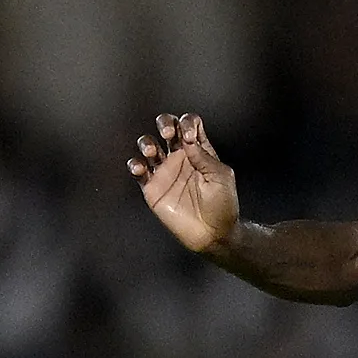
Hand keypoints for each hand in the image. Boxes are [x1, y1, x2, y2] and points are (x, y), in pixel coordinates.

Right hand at [129, 112, 238, 254]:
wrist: (213, 234)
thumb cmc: (222, 206)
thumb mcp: (221, 177)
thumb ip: (204, 156)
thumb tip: (187, 139)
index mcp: (199, 151)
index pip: (189, 124)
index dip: (187, 123)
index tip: (189, 137)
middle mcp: (180, 157)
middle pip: (167, 127)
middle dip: (165, 122)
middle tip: (168, 133)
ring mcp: (165, 171)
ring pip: (149, 144)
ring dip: (147, 142)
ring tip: (152, 152)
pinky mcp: (153, 188)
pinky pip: (139, 170)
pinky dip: (135, 165)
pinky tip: (140, 168)